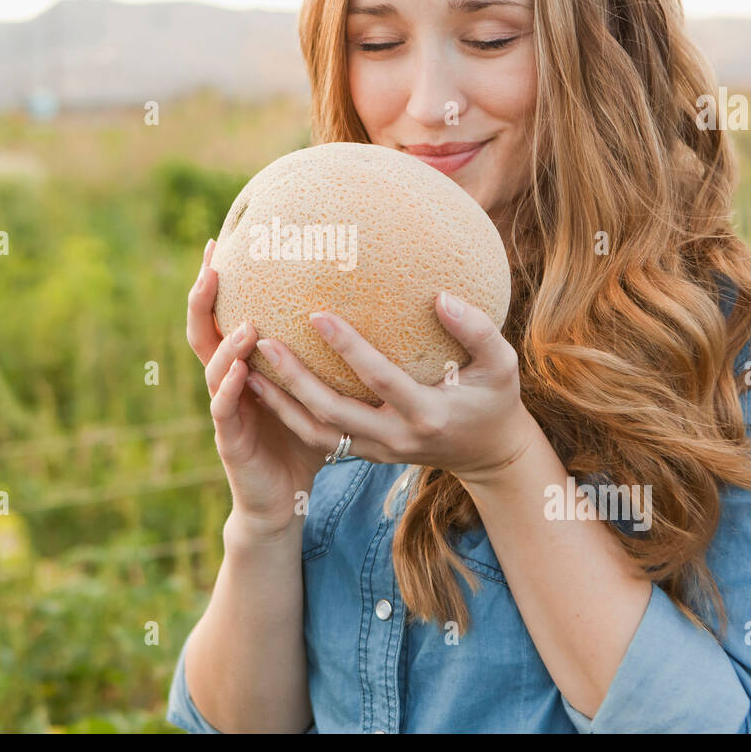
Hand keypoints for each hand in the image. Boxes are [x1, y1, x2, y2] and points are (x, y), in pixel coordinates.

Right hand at [187, 238, 339, 537]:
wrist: (282, 499)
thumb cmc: (304, 440)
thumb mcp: (319, 390)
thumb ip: (330, 355)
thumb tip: (374, 312)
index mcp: (242, 366)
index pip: (223, 313)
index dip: (216, 282)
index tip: (219, 240)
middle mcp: (225, 381)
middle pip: (204, 330)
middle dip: (202, 298)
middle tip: (212, 262)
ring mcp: (223, 410)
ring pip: (212, 367)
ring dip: (227, 343)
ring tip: (246, 322)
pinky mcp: (229, 440)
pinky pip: (225, 409)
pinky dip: (229, 387)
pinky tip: (241, 370)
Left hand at [244, 290, 541, 486]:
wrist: (488, 453)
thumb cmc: (495, 399)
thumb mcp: (502, 365)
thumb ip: (477, 330)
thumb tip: (441, 297)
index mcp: (428, 414)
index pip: (380, 379)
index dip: (348, 349)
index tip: (317, 314)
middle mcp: (396, 438)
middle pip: (333, 413)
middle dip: (295, 379)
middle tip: (263, 341)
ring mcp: (377, 451)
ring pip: (317, 432)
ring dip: (280, 402)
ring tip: (247, 367)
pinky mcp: (364, 454)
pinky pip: (319, 437)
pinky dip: (288, 414)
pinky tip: (263, 386)